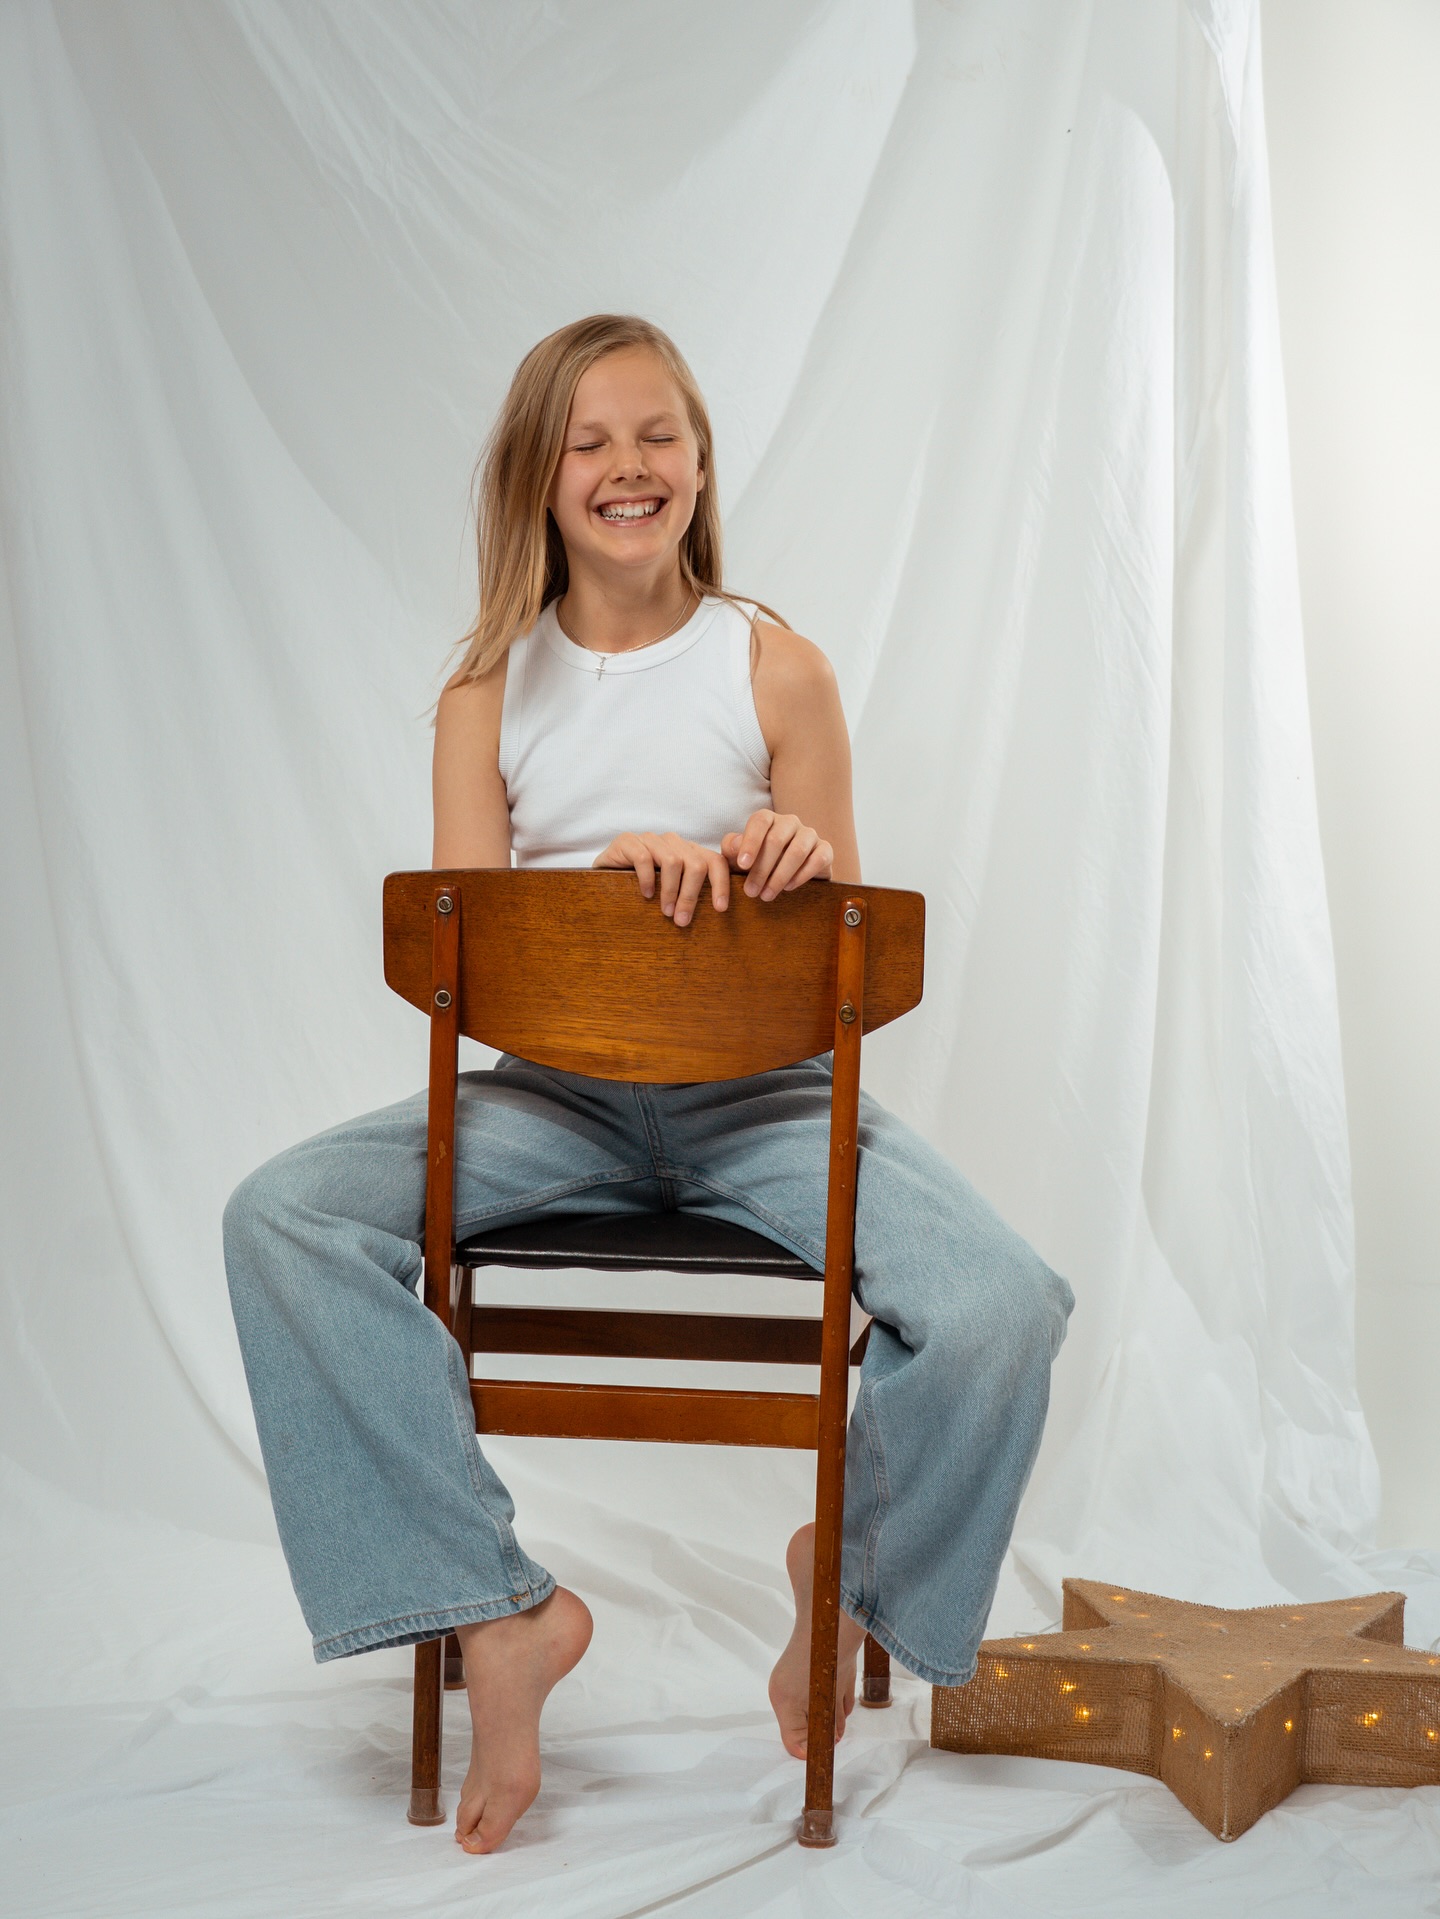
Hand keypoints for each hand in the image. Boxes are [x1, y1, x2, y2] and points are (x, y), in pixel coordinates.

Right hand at [593, 831, 730, 927]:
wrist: (604, 878)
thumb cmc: (643, 890)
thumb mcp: (671, 893)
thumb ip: (690, 896)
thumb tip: (715, 919)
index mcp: (689, 852)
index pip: (714, 862)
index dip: (721, 884)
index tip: (720, 908)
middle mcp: (673, 842)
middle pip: (696, 863)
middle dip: (691, 894)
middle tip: (682, 920)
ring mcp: (651, 839)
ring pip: (673, 861)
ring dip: (670, 891)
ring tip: (666, 912)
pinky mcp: (628, 841)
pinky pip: (644, 858)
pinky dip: (647, 879)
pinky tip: (646, 895)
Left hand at [720, 811, 833, 899]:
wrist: (786, 876)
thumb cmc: (757, 863)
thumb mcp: (738, 857)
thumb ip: (731, 848)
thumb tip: (736, 845)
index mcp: (768, 819)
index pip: (760, 821)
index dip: (751, 842)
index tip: (742, 865)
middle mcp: (790, 822)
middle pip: (777, 839)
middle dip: (762, 868)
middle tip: (751, 891)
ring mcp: (809, 835)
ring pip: (797, 851)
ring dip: (780, 876)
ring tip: (767, 895)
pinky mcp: (825, 850)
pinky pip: (818, 860)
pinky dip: (802, 876)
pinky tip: (789, 888)